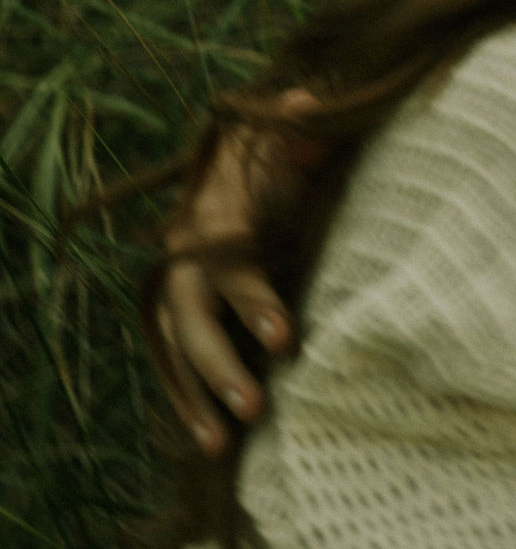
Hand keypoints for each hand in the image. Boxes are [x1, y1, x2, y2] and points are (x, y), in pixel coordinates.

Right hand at [157, 89, 319, 454]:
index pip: (229, 263)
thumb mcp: (290, 136)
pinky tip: (209, 442)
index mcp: (216, 215)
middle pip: (193, 317)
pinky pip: (177, 361)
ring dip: (197, 395)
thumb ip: (299, 127)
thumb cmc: (276, 151)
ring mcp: (179, 286)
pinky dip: (189, 400)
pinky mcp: (184, 312)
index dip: (253, 299)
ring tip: (223, 444)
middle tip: (256, 406)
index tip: (285, 336)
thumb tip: (306, 104)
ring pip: (176, 347)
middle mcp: (185, 254)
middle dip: (220, 363)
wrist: (239, 156)